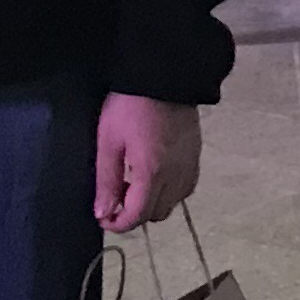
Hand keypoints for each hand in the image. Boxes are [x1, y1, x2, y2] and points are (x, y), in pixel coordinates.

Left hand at [93, 93, 202, 232]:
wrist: (164, 75)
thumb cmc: (130, 105)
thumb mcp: (109, 141)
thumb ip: (107, 180)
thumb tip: (103, 213)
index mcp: (152, 173)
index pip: (136, 217)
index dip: (117, 224)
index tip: (103, 216)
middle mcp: (175, 176)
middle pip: (155, 215)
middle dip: (133, 213)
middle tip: (116, 194)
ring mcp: (189, 167)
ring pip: (172, 204)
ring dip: (151, 203)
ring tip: (133, 182)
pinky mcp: (196, 156)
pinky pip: (184, 189)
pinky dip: (168, 192)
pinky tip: (154, 174)